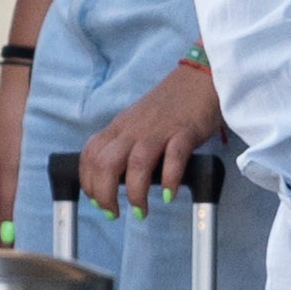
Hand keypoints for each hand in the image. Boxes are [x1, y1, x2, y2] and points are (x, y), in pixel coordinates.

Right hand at [0, 79, 30, 250]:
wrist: (24, 97)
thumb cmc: (12, 126)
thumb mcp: (12, 168)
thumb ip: (10, 203)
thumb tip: (11, 235)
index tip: (5, 258)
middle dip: (4, 238)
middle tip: (26, 251)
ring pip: (4, 214)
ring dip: (16, 225)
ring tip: (35, 235)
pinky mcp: (14, 174)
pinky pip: (16, 200)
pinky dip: (25, 210)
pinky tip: (40, 215)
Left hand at [83, 57, 218, 213]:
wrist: (201, 77)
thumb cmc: (171, 105)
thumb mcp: (138, 122)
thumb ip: (126, 144)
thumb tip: (118, 178)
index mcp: (120, 126)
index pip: (90, 156)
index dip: (89, 183)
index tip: (98, 201)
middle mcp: (134, 129)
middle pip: (106, 163)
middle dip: (105, 194)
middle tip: (114, 212)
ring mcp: (159, 129)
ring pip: (136, 163)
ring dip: (135, 193)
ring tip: (141, 210)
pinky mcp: (186, 131)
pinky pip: (174, 157)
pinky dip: (169, 179)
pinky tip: (169, 194)